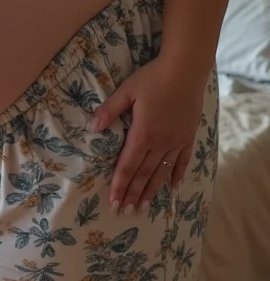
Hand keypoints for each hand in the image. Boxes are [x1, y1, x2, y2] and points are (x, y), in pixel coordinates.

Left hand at [86, 56, 204, 214]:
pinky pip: (183, 161)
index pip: (127, 165)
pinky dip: (177, 175)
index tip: (114, 202)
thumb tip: (91, 128)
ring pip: (162, 172)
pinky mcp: (188, 136)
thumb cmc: (153, 78)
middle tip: (126, 211)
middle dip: (133, 193)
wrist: (185, 70)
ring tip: (144, 206)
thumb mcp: (127, 91)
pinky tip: (173, 187)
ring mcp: (176, 141)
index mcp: (142, 134)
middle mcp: (160, 143)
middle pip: (144, 173)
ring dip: (152, 190)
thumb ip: (109, 111)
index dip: (120, 185)